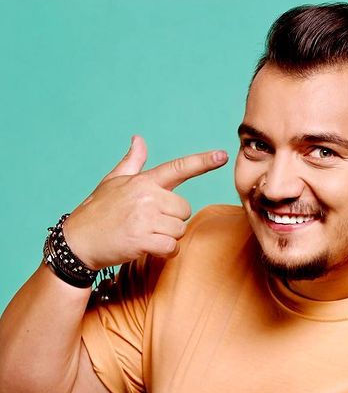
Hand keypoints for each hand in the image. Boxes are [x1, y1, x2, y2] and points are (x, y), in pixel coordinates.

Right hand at [63, 135, 227, 269]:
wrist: (78, 241)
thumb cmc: (98, 211)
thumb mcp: (113, 182)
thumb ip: (132, 162)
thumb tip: (139, 139)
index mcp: (143, 181)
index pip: (178, 168)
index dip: (203, 161)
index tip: (223, 155)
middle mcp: (146, 196)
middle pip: (185, 210)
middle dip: (172, 220)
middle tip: (150, 224)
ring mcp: (144, 217)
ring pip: (179, 230)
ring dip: (167, 238)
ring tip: (145, 235)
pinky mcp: (142, 239)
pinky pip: (172, 247)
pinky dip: (165, 252)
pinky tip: (150, 249)